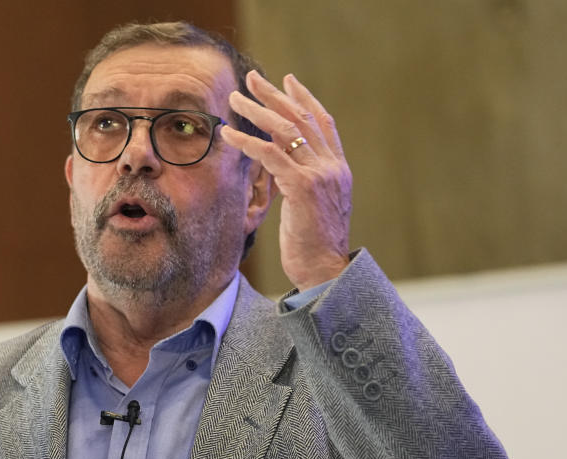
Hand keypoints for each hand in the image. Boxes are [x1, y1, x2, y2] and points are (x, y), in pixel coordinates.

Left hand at [220, 71, 351, 290]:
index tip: (288, 80)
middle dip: (275, 94)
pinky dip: (246, 141)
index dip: (305, 98)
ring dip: (256, 110)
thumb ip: (304, 184)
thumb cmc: (314, 247)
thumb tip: (284, 173)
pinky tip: (227, 134)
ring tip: (234, 98)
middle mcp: (333, 167)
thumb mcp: (314, 208)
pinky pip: (270, 155)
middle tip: (252, 78)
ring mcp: (320, 175)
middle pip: (302, 117)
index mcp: (338, 170)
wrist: (326, 272)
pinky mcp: (303, 187)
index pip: (323, 123)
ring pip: (285, 129)